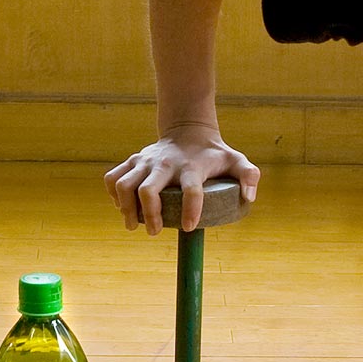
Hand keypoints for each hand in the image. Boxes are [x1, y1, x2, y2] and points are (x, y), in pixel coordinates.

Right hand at [103, 123, 260, 235]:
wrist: (188, 129)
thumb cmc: (213, 153)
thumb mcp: (236, 160)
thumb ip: (248, 175)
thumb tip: (249, 197)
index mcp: (191, 167)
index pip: (191, 190)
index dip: (191, 209)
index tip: (189, 228)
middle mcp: (165, 164)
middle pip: (148, 190)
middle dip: (149, 215)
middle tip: (155, 232)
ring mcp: (145, 161)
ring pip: (124, 185)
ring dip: (126, 209)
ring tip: (134, 225)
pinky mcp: (133, 160)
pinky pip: (112, 178)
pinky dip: (112, 195)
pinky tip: (122, 207)